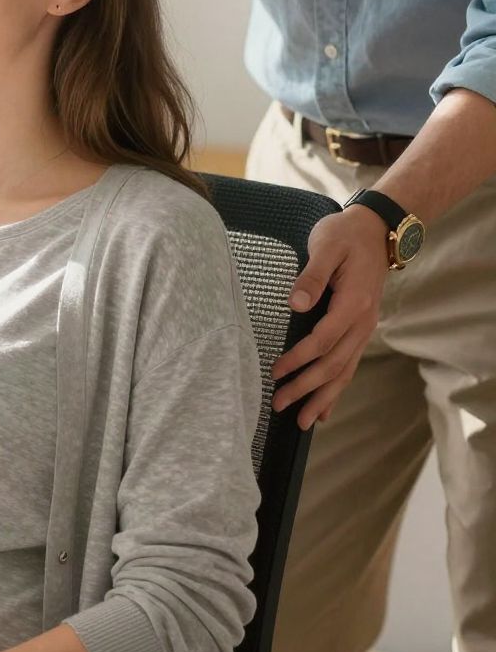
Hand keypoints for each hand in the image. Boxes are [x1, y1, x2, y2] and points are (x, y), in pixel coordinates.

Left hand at [270, 208, 389, 428]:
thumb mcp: (326, 246)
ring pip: (344, 371)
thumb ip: (312, 277)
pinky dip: (337, 389)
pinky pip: (350, 365)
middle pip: (334, 364)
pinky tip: (325, 409)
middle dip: (307, 388)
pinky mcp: (360, 329)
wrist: (378, 230)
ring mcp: (364, 328)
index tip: (275, 372)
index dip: (298, 359)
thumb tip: (296, 304)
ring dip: (323, 397)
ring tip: (303, 421)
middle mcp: (363, 322)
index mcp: (353, 303)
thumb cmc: (346, 235)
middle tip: (279, 405)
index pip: (322, 340)